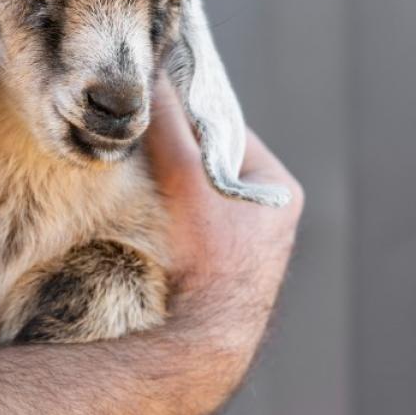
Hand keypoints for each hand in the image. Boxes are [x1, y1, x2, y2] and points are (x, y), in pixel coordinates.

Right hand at [145, 75, 302, 396]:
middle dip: (175, 154)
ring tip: (137, 184)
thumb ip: (167, 123)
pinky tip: (145, 223)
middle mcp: (271, 218)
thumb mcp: (184, 177)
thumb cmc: (204, 257)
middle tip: (137, 146)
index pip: (226, 130)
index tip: (151, 112)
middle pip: (211, 164)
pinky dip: (169, 222)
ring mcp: (250, 249)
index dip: (186, 117)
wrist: (203, 341)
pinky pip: (193, 231)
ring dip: (168, 190)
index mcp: (278, 189)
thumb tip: (151, 72)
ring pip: (200, 198)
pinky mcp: (224, 275)